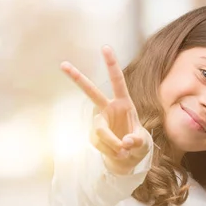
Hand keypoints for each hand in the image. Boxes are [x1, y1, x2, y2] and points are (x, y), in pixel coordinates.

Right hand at [60, 45, 151, 174]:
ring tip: (125, 152)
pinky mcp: (94, 136)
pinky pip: (101, 145)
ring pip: (101, 131)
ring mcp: (100, 122)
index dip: (112, 65)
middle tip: (62, 64)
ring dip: (113, 144)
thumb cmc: (137, 144)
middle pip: (91, 92)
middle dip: (77, 78)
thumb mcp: (143, 143)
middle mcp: (108, 109)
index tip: (105, 47)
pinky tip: (118, 154)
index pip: (118, 81)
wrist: (128, 158)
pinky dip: (111, 152)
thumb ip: (136, 141)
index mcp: (124, 103)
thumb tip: (125, 143)